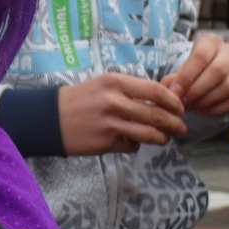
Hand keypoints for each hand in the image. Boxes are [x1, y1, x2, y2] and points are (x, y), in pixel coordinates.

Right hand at [57, 74, 185, 154]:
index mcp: (113, 82)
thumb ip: (130, 89)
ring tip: (163, 138)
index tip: (179, 107)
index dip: (173, 101)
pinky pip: (132, 146)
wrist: (48, 117)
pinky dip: (136, 145)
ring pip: (150, 134)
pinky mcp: (105, 142)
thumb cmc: (79, 99)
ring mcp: (109, 123)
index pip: (155, 91)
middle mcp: (113, 101)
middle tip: (180, 128)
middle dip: (175, 124)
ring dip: (162, 138)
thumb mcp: (103, 85)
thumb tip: (164, 97)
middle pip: (157, 115)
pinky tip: (130, 141)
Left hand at [163, 32, 228, 115]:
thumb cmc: (194, 68)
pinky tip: (203, 111)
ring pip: (228, 87)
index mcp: (211, 42)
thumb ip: (174, 77)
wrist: (212, 72)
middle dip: (196, 90)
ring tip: (191, 107)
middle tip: (183, 102)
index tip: (175, 92)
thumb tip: (170, 90)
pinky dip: (218, 108)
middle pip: (217, 71)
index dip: (186, 77)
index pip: (201, 56)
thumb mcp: (183, 67)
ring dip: (206, 101)